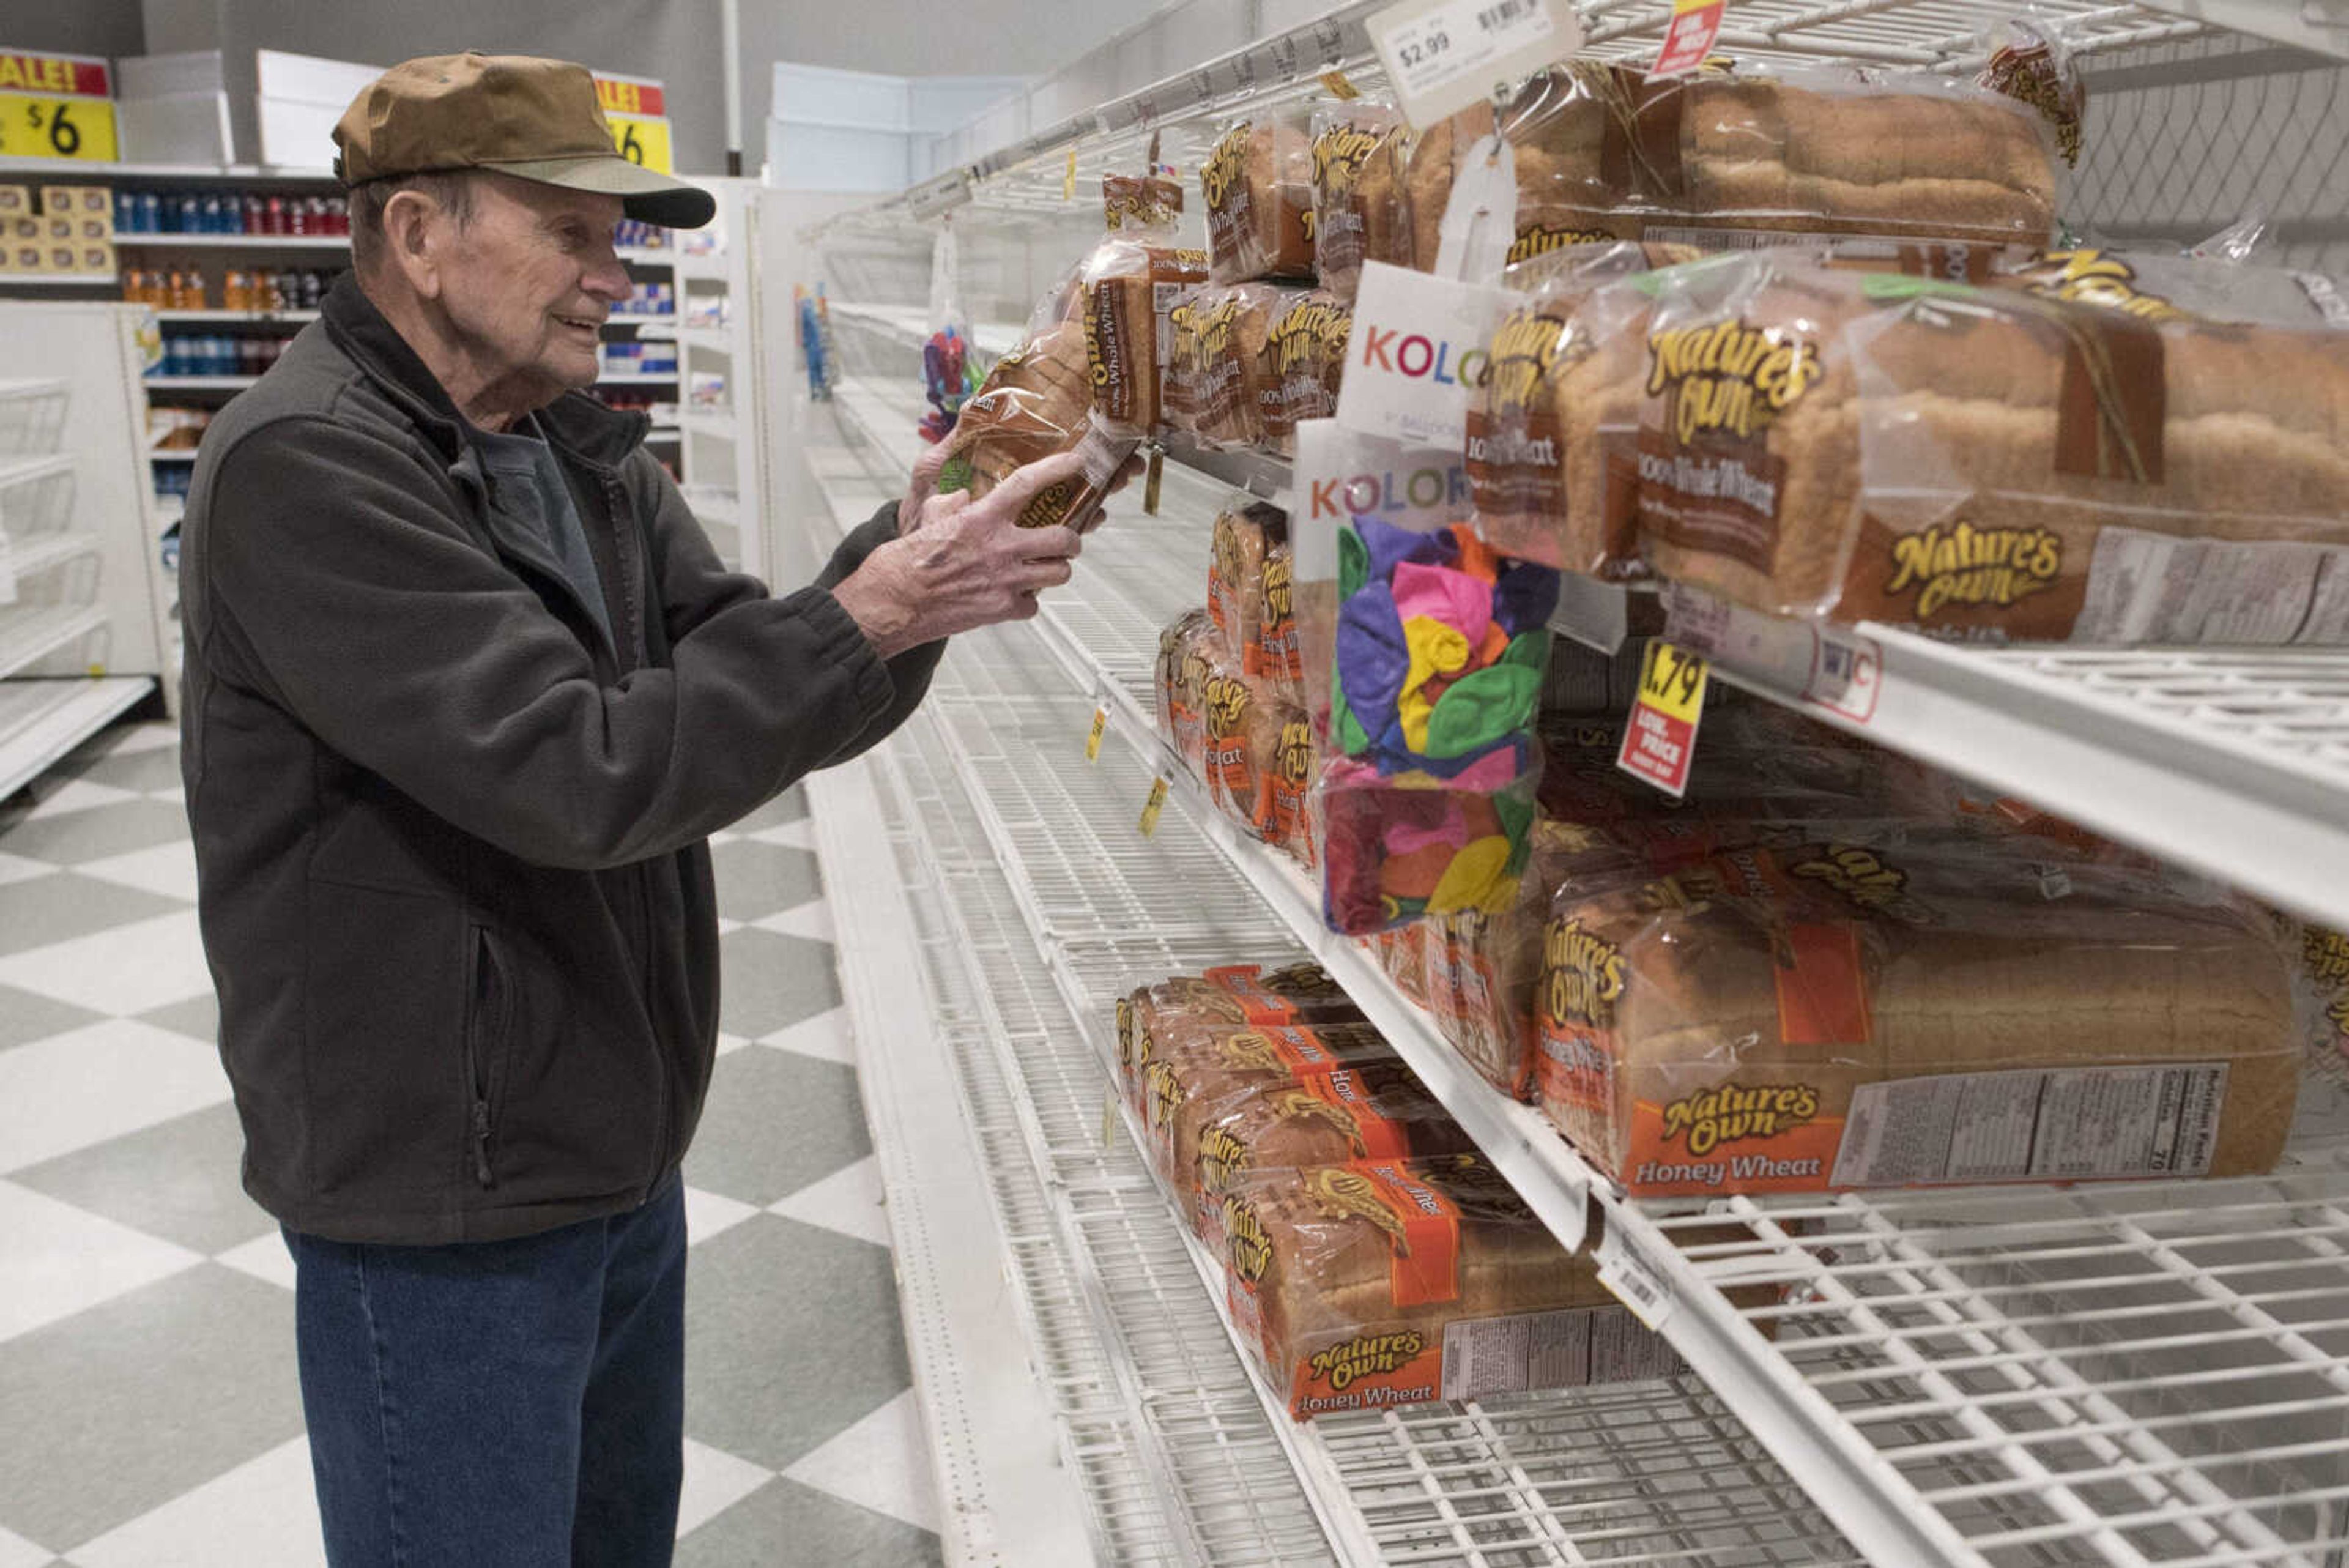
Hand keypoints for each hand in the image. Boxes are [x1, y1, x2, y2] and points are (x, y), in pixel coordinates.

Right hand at [835, 451, 1089, 658]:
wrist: (892, 604)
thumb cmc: (904, 562)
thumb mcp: (928, 521)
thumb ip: (952, 505)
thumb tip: (962, 496)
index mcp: (980, 518)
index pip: (1027, 483)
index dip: (1056, 469)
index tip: (1075, 462)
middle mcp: (1000, 547)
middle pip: (1063, 539)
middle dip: (1072, 540)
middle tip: (1067, 540)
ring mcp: (1006, 580)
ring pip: (1059, 573)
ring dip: (1056, 569)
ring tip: (1046, 567)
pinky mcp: (1002, 609)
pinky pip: (1033, 605)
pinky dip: (1027, 601)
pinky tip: (1014, 595)